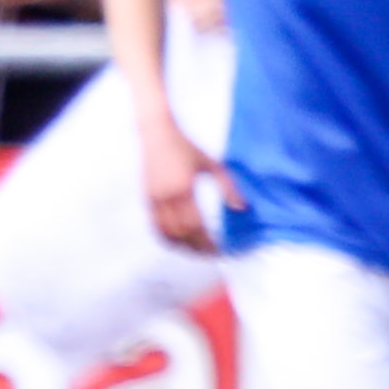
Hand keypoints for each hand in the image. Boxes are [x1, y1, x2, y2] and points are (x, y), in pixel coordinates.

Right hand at [142, 122, 235, 253]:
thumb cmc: (187, 147)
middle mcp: (165, 197)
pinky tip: (180, 242)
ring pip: (165, 233)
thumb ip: (228, 186)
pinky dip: (167, 238)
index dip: (207, 241)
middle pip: (180, 233)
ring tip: (198, 251)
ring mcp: (153, 199)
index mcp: (183, 189)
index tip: (219, 249)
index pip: (195, 225)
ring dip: (181, 246)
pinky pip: (155, 226)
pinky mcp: (146, 199)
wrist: (156, 135)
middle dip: (196, 247)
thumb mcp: (212, 164)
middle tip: (211, 254)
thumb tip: (241, 208)